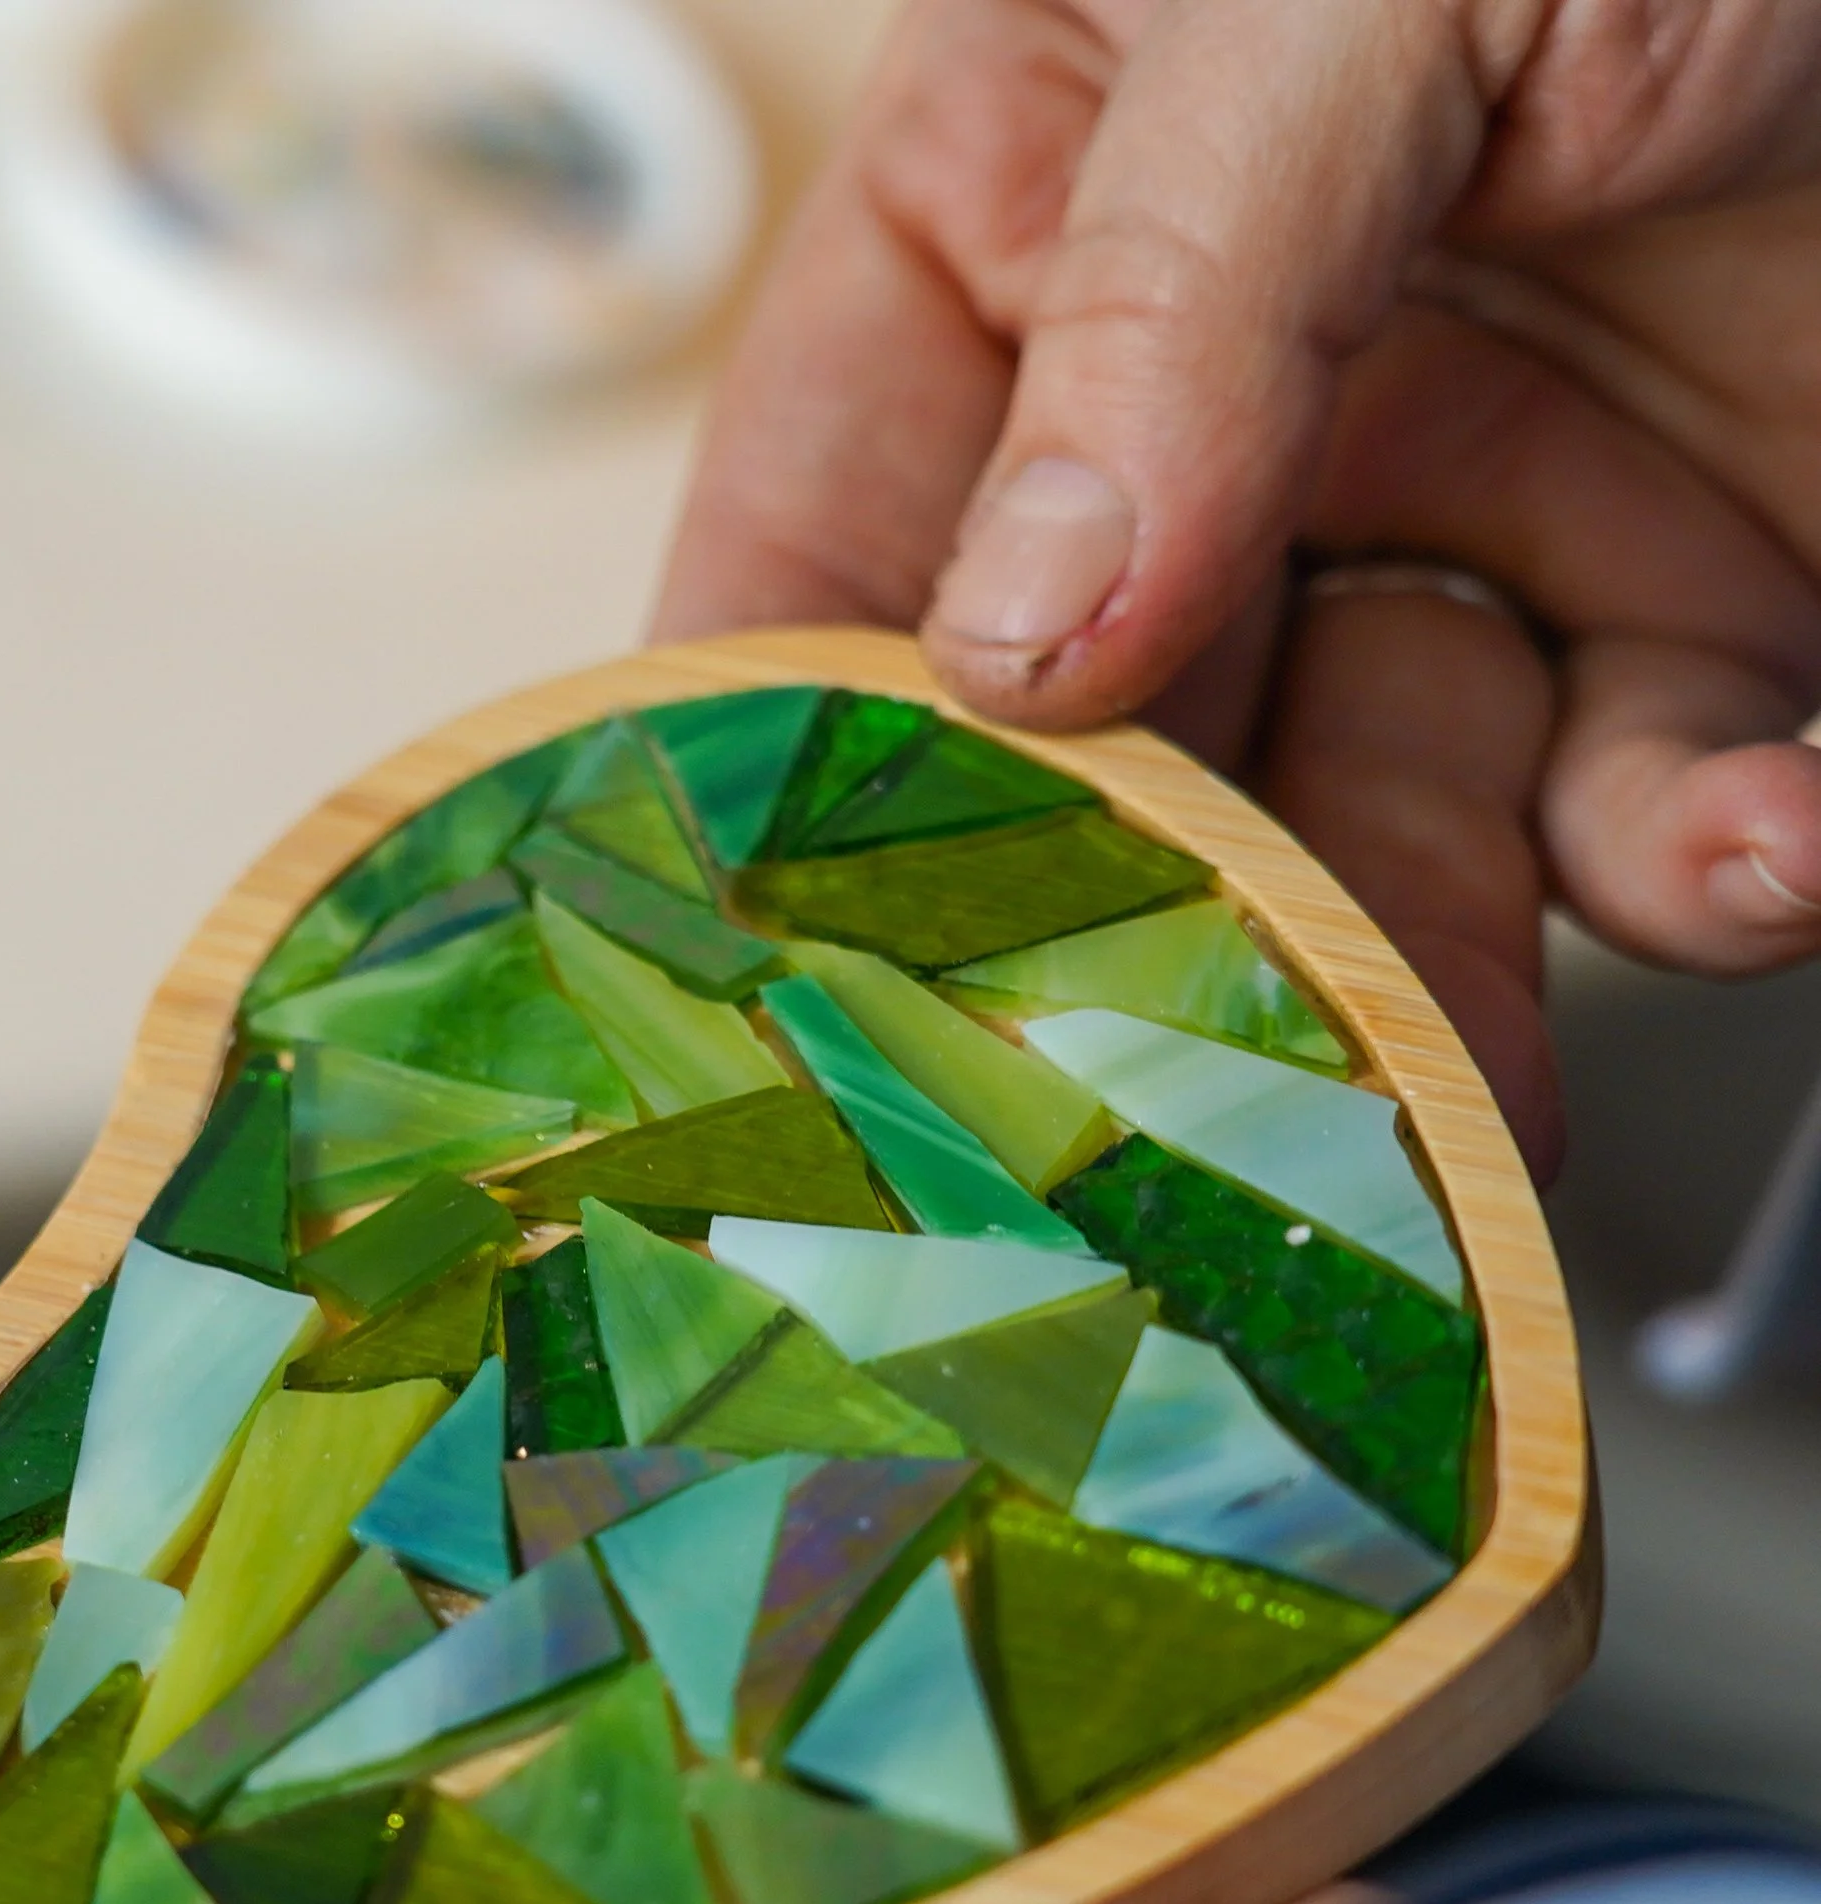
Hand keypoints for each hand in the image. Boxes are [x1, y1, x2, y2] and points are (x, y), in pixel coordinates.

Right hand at [659, 0, 1820, 1171]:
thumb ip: (1171, 285)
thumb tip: (1019, 633)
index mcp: (1041, 222)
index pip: (826, 532)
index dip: (777, 750)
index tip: (775, 948)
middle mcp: (1218, 411)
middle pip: (1088, 756)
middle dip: (1118, 933)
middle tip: (1126, 1088)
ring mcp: (1449, 519)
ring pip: (1355, 834)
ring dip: (1413, 970)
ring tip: (1466, 1060)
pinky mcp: (1680, 611)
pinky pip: (1642, 809)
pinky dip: (1706, 867)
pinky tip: (1769, 835)